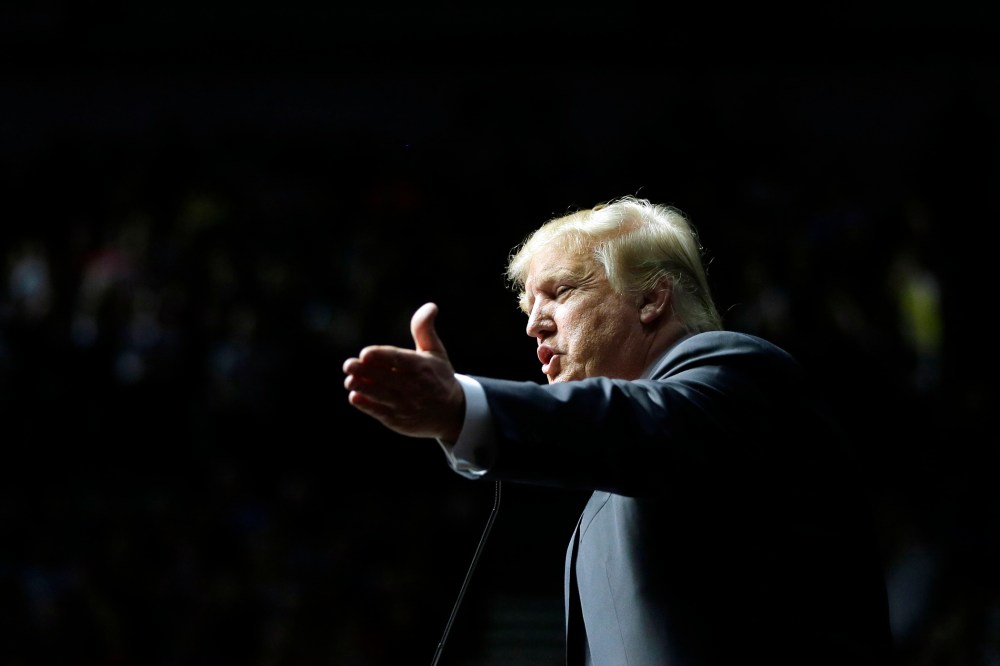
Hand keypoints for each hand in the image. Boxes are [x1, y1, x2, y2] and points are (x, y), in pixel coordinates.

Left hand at [343, 302, 464, 441]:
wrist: (452, 413)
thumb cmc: (439, 377)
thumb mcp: (436, 352)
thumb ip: (424, 330)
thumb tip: (430, 306)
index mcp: (422, 367)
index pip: (399, 360)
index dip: (382, 357)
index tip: (365, 353)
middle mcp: (415, 387)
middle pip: (386, 378)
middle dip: (366, 371)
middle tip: (348, 364)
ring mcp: (406, 405)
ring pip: (382, 395)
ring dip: (365, 388)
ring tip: (349, 381)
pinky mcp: (399, 420)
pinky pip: (381, 412)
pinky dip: (367, 406)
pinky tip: (355, 397)